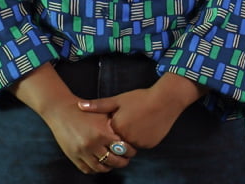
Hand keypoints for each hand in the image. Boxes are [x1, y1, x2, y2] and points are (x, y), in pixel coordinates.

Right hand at [9, 63, 135, 173]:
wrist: (61, 110)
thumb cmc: (82, 109)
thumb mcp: (101, 112)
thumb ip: (114, 123)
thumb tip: (129, 133)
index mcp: (101, 132)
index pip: (122, 148)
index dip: (130, 151)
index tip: (132, 150)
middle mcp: (92, 144)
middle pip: (114, 161)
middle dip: (123, 161)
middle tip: (126, 159)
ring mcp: (82, 152)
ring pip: (101, 168)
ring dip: (110, 167)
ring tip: (113, 162)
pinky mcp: (73, 157)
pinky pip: (88, 169)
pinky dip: (95, 169)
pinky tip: (100, 163)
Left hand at [78, 73, 203, 149]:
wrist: (165, 101)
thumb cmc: (140, 98)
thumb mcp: (118, 99)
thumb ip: (99, 106)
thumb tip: (80, 106)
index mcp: (116, 128)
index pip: (106, 134)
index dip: (109, 125)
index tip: (113, 118)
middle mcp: (126, 140)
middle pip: (117, 142)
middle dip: (119, 134)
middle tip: (127, 120)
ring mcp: (138, 144)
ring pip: (129, 145)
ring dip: (129, 137)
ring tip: (136, 121)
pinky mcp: (149, 146)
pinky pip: (140, 145)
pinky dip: (140, 138)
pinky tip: (145, 124)